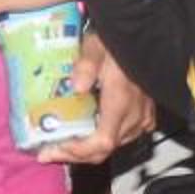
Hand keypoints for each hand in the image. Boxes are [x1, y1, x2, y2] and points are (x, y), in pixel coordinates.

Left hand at [36, 33, 157, 165]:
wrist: (142, 39)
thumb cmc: (118, 42)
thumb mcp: (97, 46)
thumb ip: (87, 64)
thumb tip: (77, 86)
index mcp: (121, 101)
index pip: (102, 142)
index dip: (77, 152)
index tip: (54, 149)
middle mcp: (134, 114)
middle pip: (103, 150)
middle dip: (74, 154)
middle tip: (49, 151)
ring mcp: (142, 116)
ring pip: (113, 146)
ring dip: (87, 149)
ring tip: (64, 143)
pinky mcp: (146, 114)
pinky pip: (124, 137)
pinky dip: (104, 140)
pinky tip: (88, 134)